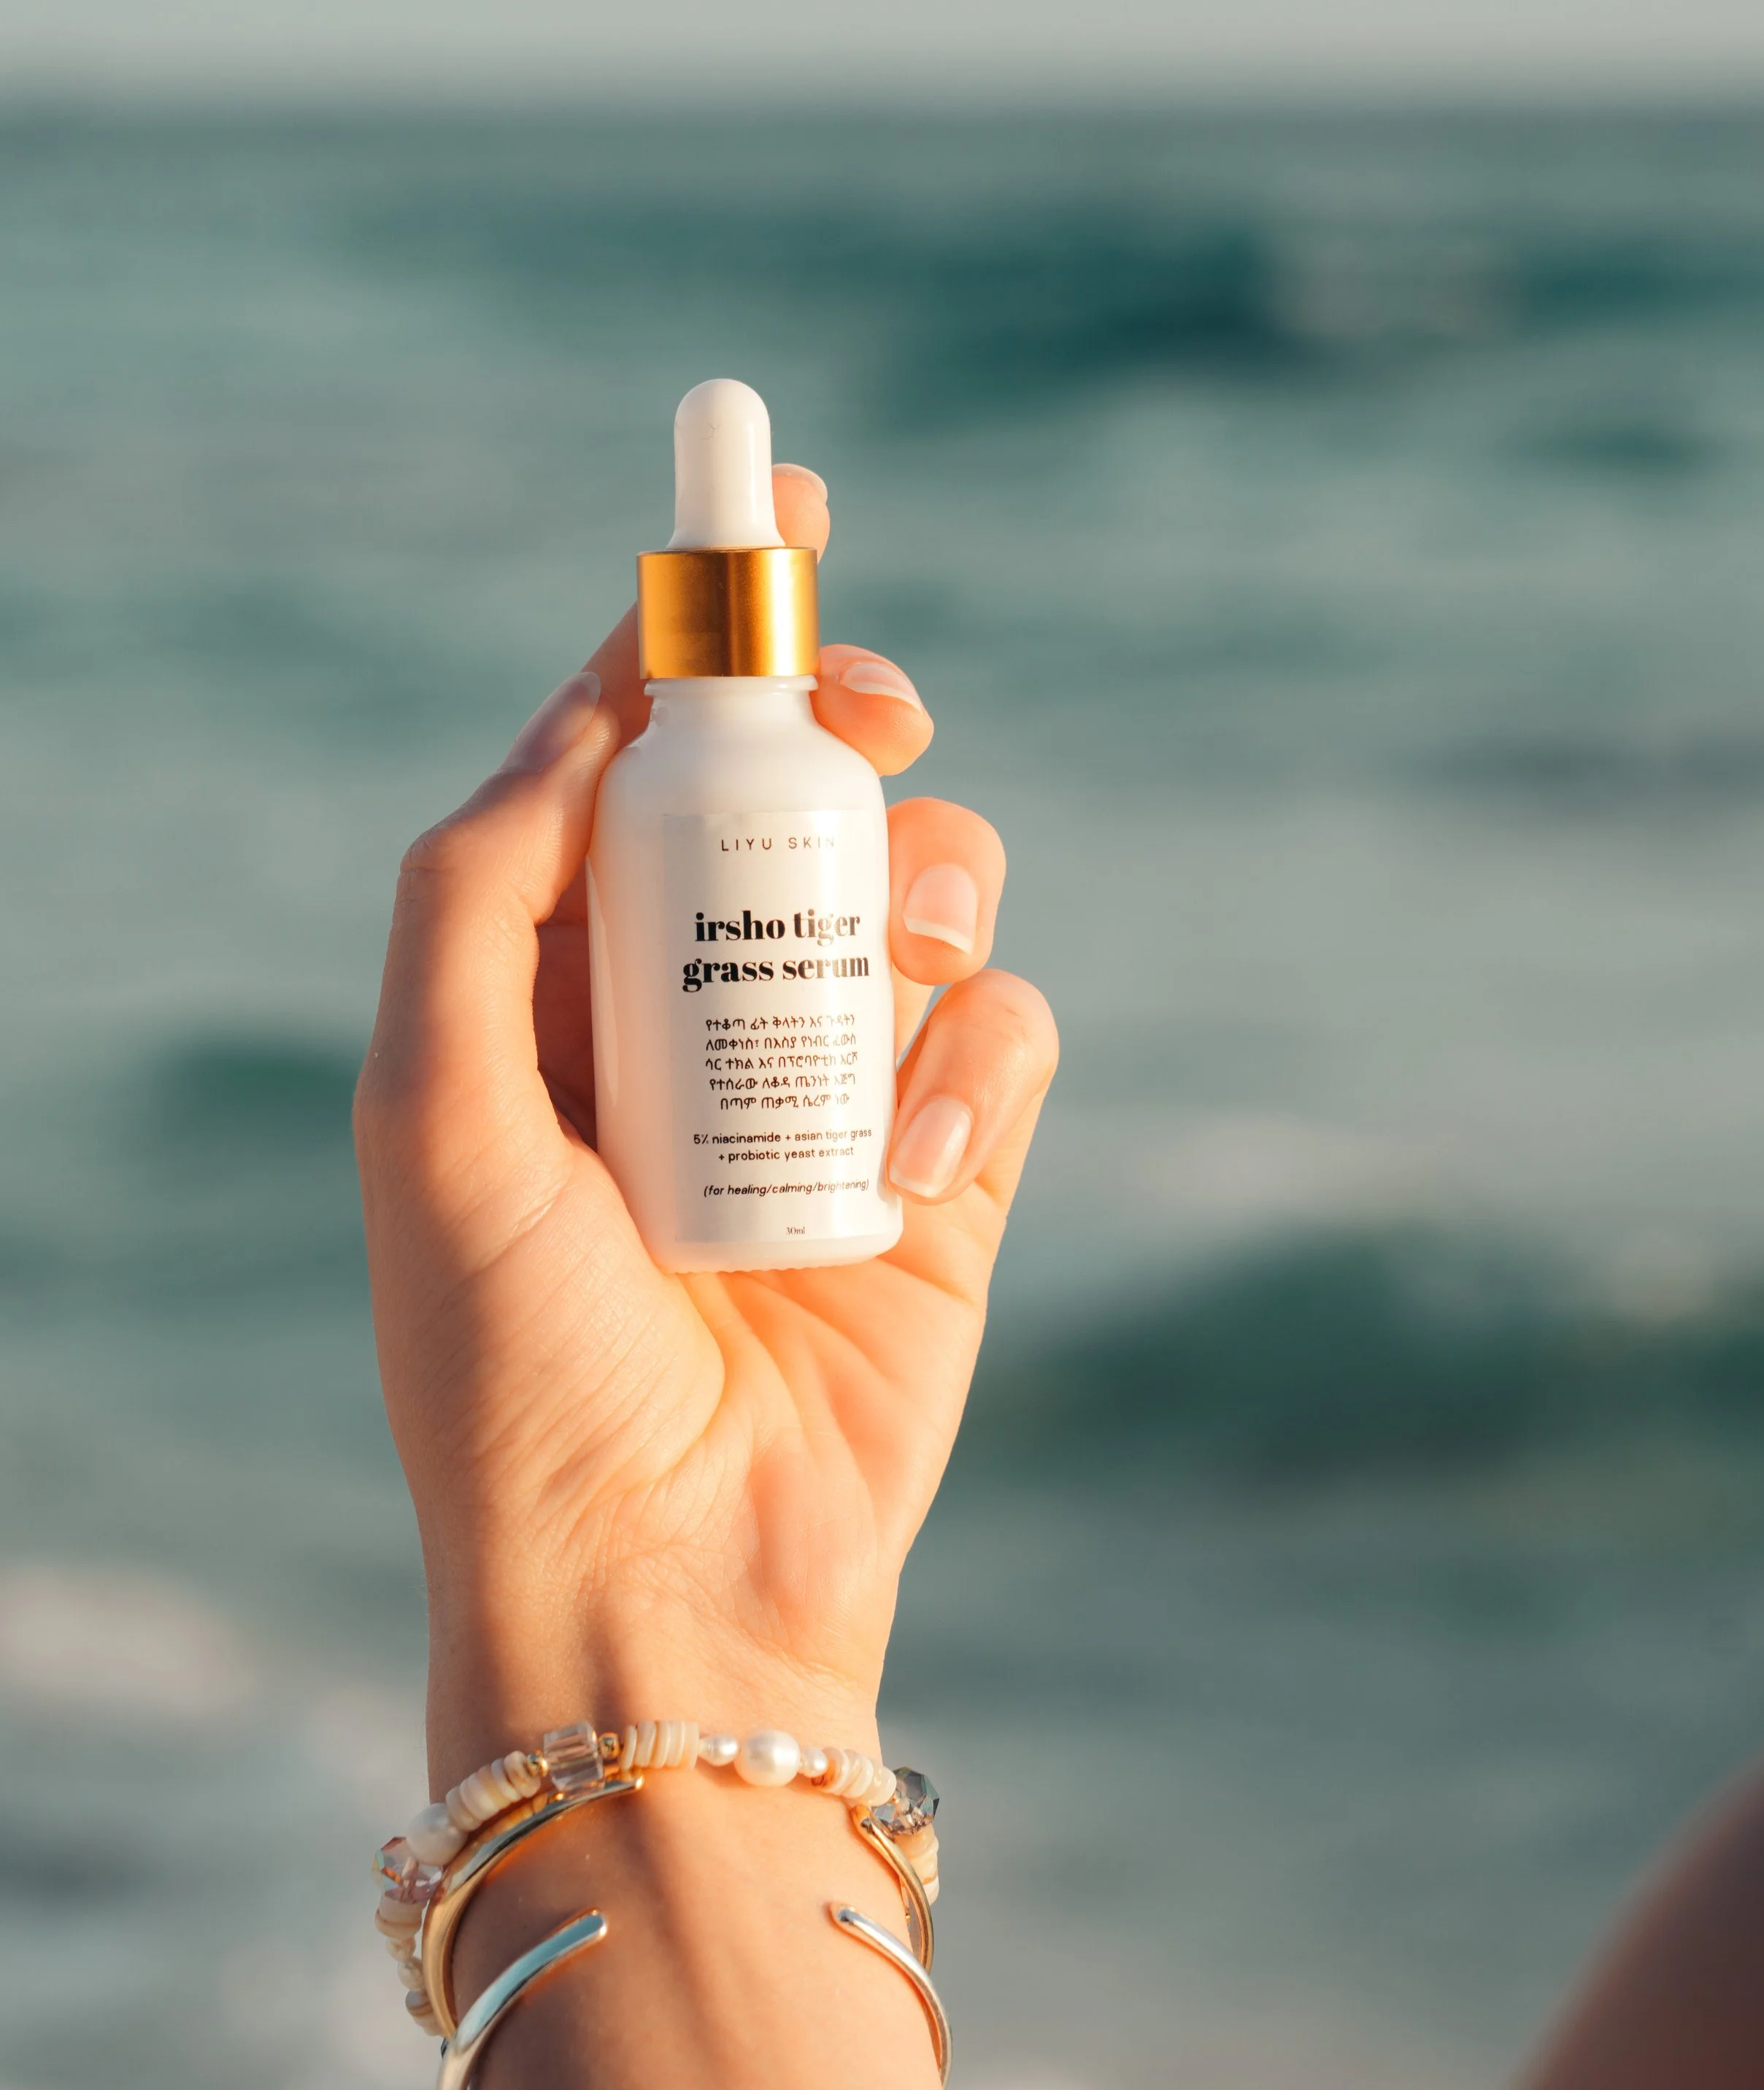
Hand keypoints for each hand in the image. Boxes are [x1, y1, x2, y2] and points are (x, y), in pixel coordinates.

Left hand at [356, 466, 1056, 1782]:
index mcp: (559, 991)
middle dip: (846, 734)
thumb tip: (586, 721)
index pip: (634, 765)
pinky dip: (981, 1063)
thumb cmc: (512, 1363)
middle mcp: (700, 1024)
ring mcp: (837, 1098)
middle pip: (804, 802)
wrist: (659, 1580)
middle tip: (876, 727)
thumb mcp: (429, 1107)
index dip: (703, 632)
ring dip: (928, 893)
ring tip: (889, 980)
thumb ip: (474, 891)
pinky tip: (915, 1164)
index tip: (778, 509)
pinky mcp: (952, 1180)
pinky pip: (1008, 1036)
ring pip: (932, 896)